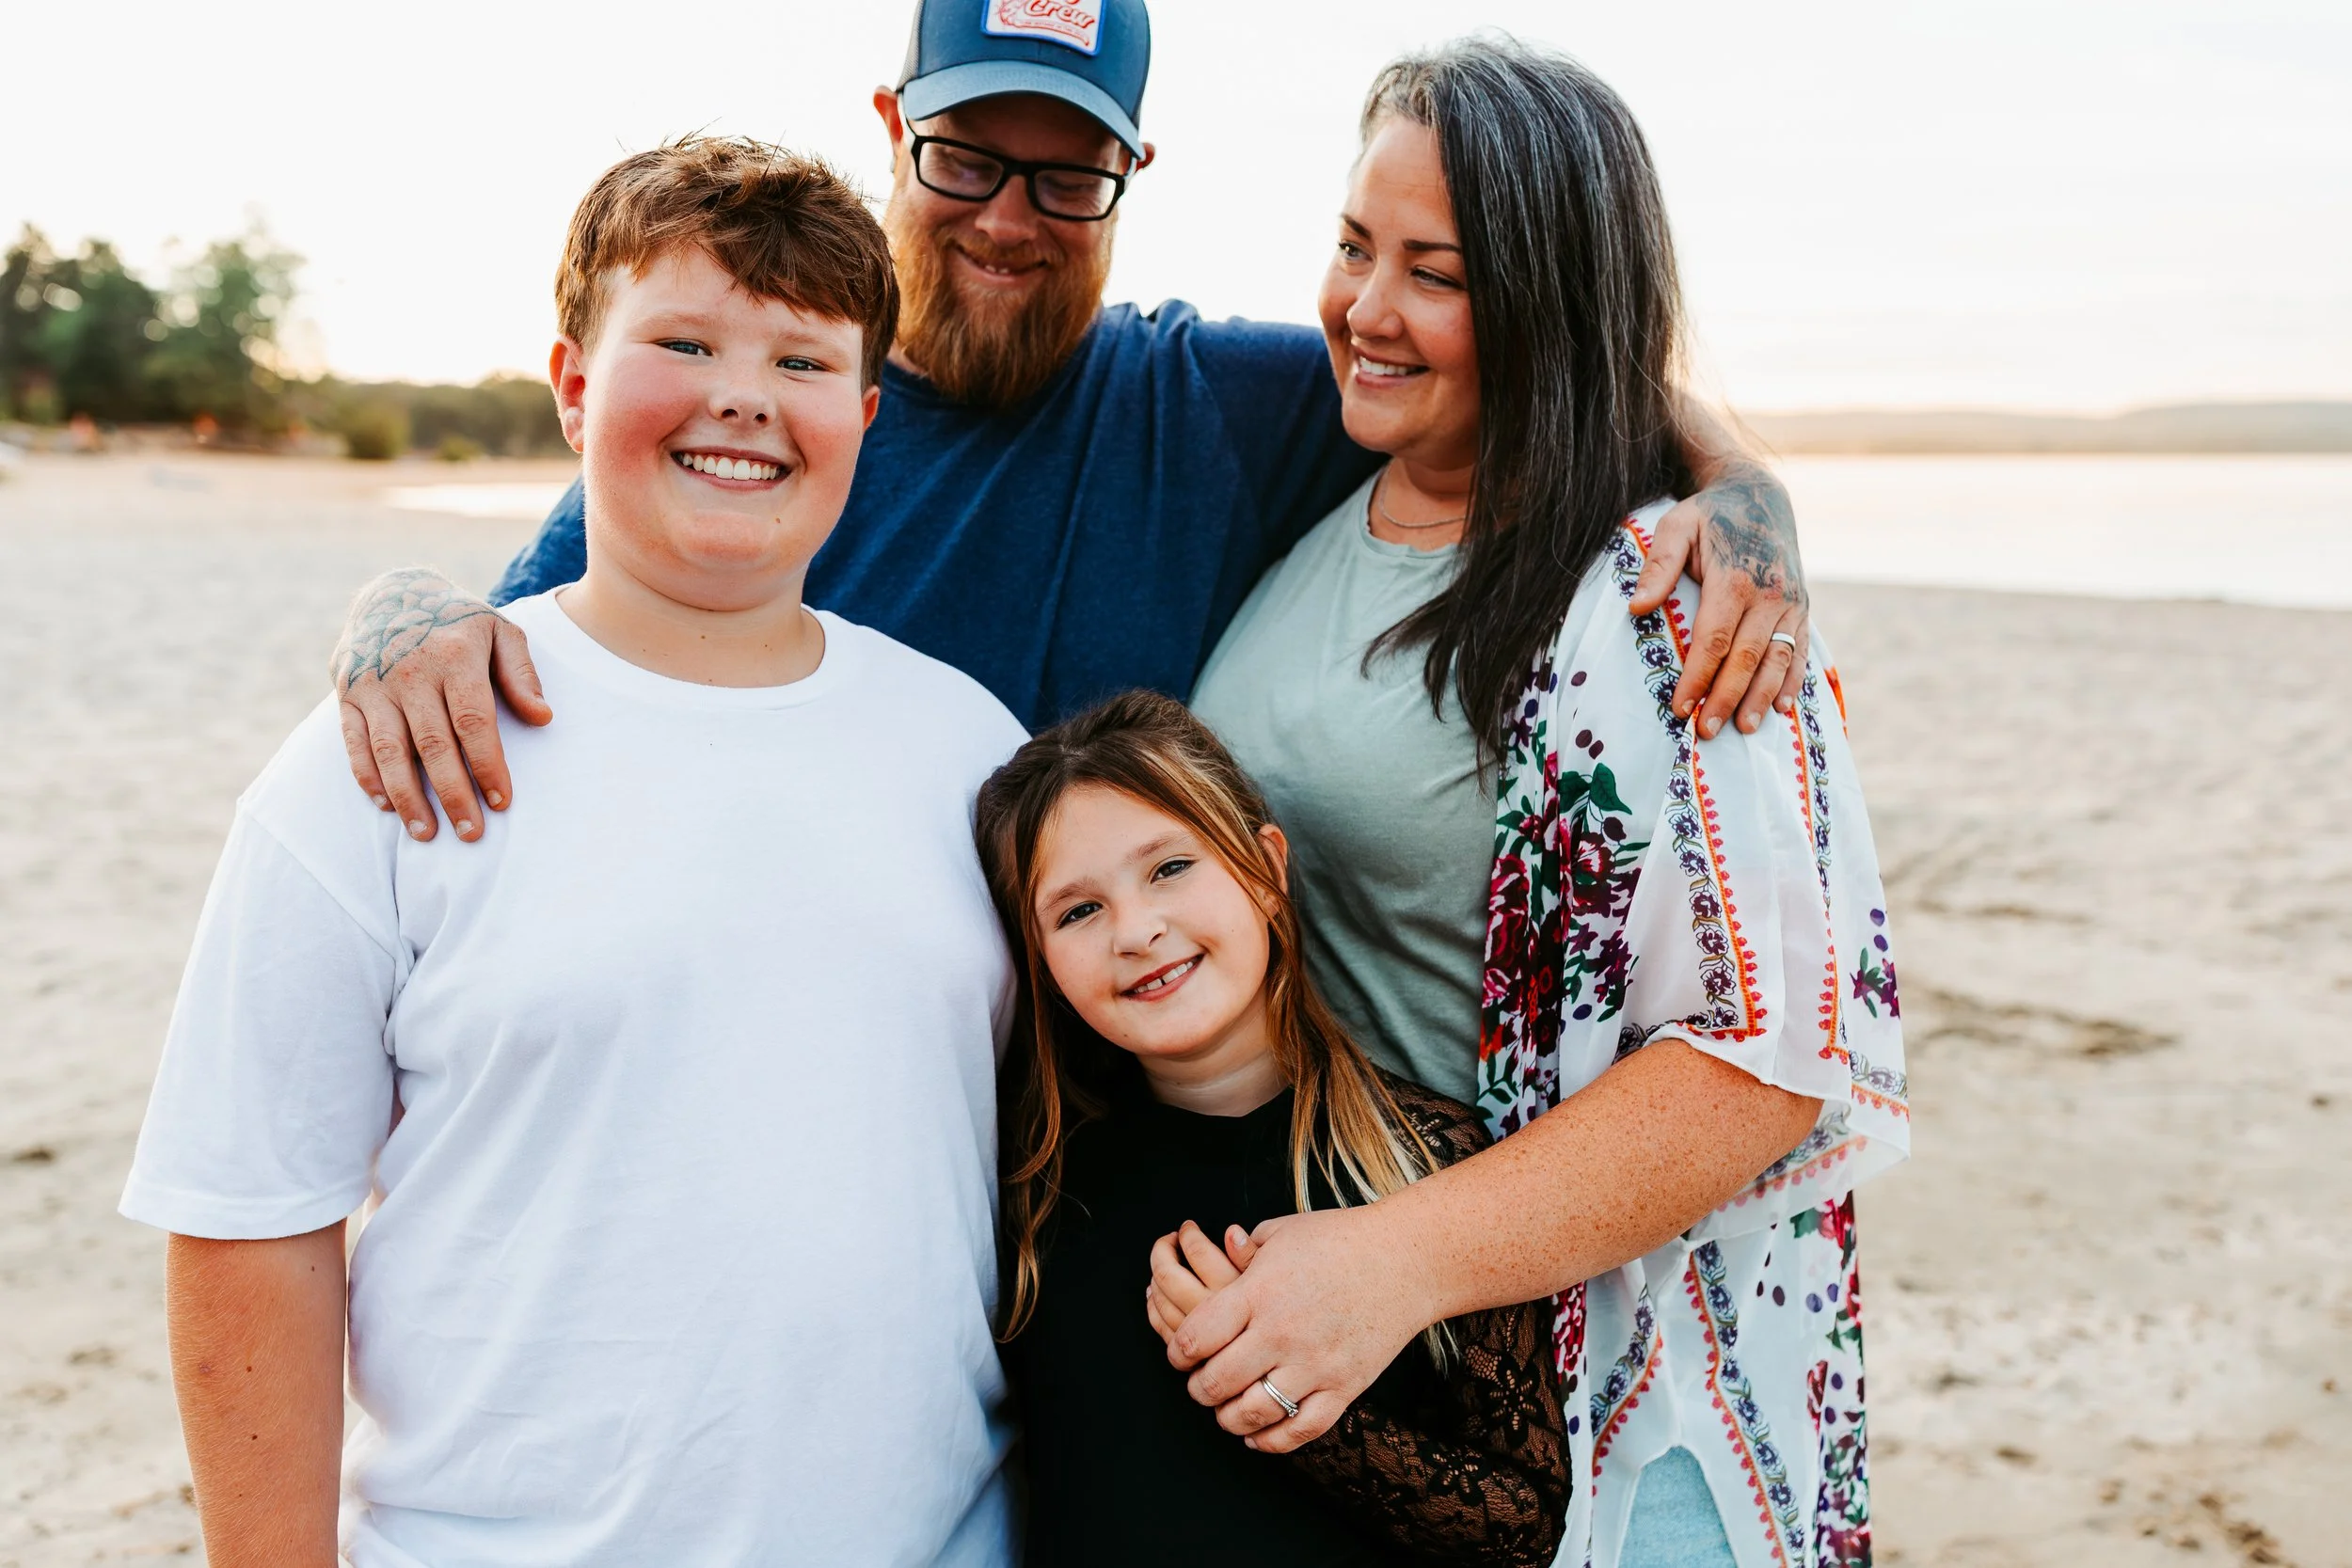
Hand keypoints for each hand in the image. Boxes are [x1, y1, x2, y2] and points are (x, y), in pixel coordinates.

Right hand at [331, 568, 552, 841]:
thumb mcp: (499, 631)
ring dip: (408, 797)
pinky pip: (355, 742)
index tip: (501, 802)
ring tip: (426, 834)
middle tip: (470, 833)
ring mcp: (374, 683)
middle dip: (453, 793)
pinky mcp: (347, 692)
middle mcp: (410, 670)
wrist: (392, 592)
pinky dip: (369, 777)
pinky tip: (389, 806)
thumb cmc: (458, 623)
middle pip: (433, 744)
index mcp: (454, 656)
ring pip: (390, 751)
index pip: (473, 721)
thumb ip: (521, 674)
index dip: (487, 765)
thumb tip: (542, 717)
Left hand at [1164, 1204, 1433, 1454]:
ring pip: (1253, 1412)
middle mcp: (1282, 1332)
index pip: (1197, 1337)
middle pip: (1217, 1382)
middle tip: (1198, 1384)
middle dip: (1198, 1389)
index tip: (1179, 1355)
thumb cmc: (1341, 1239)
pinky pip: (1300, 1429)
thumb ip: (1245, 1248)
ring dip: (1228, 1418)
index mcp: (1259, 1292)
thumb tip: (1219, 1246)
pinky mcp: (1345, 1386)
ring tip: (1224, 1411)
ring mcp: (1315, 1364)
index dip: (1178, 1353)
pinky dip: (1272, 1440)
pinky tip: (1257, 1435)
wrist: (1406, 1260)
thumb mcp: (1284, 1231)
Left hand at [1629, 461, 1809, 739]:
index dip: (1698, 678)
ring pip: (1778, 660)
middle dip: (1726, 698)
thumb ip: (1658, 564)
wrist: (1760, 496)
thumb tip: (1636, 607)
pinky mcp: (1803, 607)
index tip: (1679, 708)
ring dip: (1761, 698)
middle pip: (1747, 657)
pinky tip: (1780, 708)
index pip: (1714, 640)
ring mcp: (1792, 602)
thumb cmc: (1709, 515)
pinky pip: (1801, 651)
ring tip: (1743, 729)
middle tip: (1706, 731)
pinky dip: (1793, 682)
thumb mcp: (1676, 525)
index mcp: (1735, 578)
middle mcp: (1770, 594)